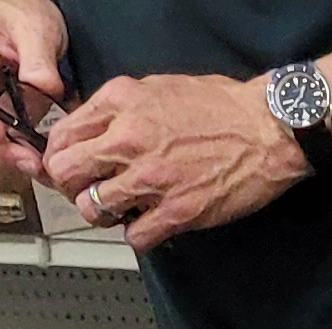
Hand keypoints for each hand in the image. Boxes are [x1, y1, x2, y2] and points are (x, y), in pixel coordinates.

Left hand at [42, 73, 309, 250]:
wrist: (271, 129)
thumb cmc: (224, 106)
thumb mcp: (157, 87)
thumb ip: (120, 108)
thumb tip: (96, 130)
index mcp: (120, 104)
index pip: (61, 136)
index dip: (60, 156)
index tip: (72, 167)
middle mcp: (128, 140)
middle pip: (66, 174)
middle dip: (72, 187)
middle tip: (91, 191)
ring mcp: (152, 179)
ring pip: (93, 209)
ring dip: (103, 214)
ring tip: (122, 211)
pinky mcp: (179, 211)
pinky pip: (135, 237)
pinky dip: (139, 236)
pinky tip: (152, 225)